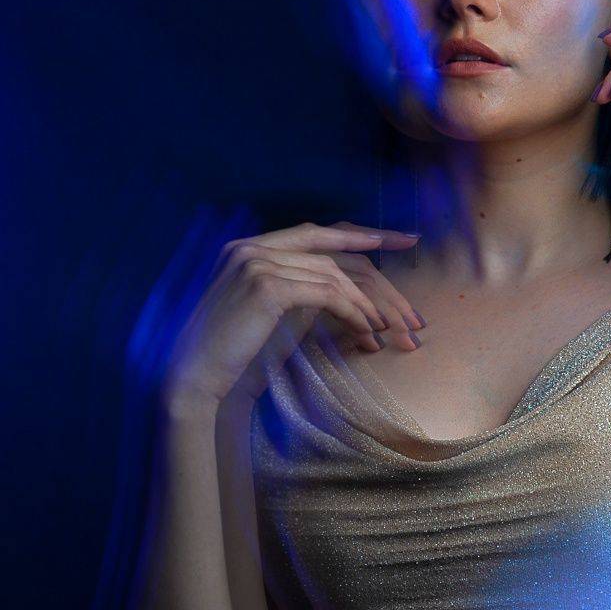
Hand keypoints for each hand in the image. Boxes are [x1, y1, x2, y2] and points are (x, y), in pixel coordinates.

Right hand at [162, 220, 425, 407]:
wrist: (197, 377)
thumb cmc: (235, 355)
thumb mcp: (274, 316)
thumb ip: (303, 294)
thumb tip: (355, 300)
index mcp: (250, 247)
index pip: (317, 232)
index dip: (360, 234)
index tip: (401, 237)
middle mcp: (252, 247)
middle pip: (333, 250)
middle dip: (379, 265)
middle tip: (414, 283)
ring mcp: (257, 262)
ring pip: (334, 275)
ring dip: (368, 305)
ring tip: (389, 331)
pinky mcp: (267, 287)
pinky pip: (327, 294)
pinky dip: (353, 313)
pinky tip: (367, 333)